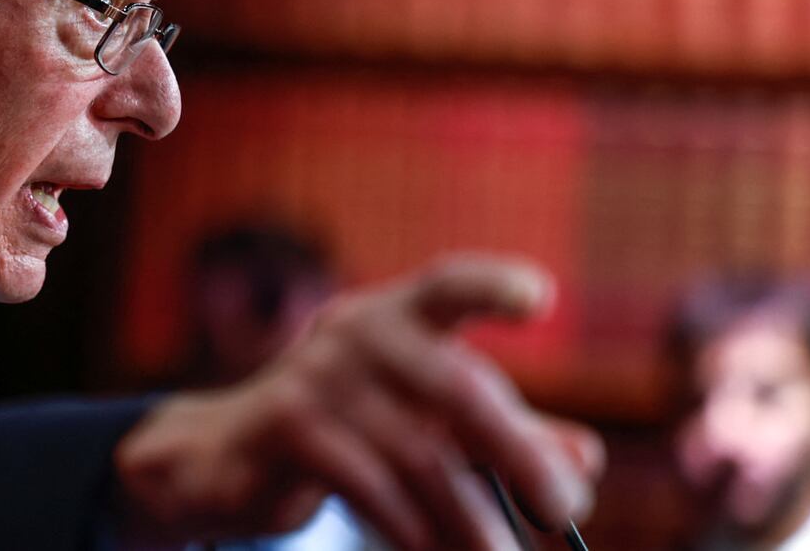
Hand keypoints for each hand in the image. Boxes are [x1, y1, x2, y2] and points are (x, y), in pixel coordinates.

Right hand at [112, 255, 602, 549]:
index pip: (447, 285)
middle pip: (457, 386)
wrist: (225, 454)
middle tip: (564, 512)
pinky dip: (410, 528)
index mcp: (397, 316)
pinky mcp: (286, 426)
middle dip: (518, 451)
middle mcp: (358, 333)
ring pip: (418, 454)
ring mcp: (316, 376)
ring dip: (470, 519)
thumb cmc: (345, 428)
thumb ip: (502, 436)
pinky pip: (368, 484)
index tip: (538, 300)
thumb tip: (584, 461)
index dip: (491, 284)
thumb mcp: (424, 422)